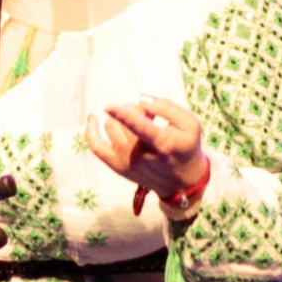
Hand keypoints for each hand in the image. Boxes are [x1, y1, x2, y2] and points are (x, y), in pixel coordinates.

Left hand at [86, 94, 206, 200]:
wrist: (182, 182)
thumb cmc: (186, 147)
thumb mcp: (190, 124)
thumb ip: (168, 108)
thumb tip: (141, 99)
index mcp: (161, 143)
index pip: (139, 128)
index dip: (124, 116)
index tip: (108, 107)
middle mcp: (140, 155)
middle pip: (126, 117)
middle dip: (137, 110)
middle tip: (150, 117)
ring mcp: (126, 162)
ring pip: (111, 125)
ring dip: (122, 119)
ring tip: (137, 126)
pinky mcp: (117, 166)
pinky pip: (95, 146)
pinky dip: (91, 131)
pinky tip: (93, 119)